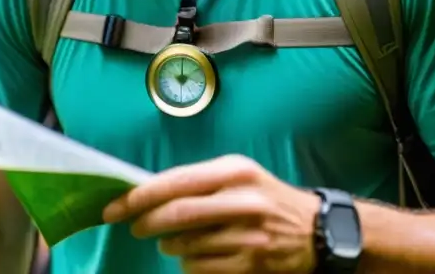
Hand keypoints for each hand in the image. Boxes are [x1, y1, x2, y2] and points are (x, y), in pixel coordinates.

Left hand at [102, 154, 320, 272]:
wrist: (318, 231)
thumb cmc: (267, 198)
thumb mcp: (240, 176)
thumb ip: (199, 182)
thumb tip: (148, 193)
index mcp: (234, 170)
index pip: (176, 181)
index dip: (141, 195)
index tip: (116, 206)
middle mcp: (242, 199)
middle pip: (177, 214)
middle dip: (146, 222)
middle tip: (133, 227)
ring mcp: (248, 234)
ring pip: (186, 245)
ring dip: (168, 245)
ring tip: (170, 241)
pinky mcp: (251, 264)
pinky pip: (201, 268)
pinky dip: (188, 264)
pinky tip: (194, 256)